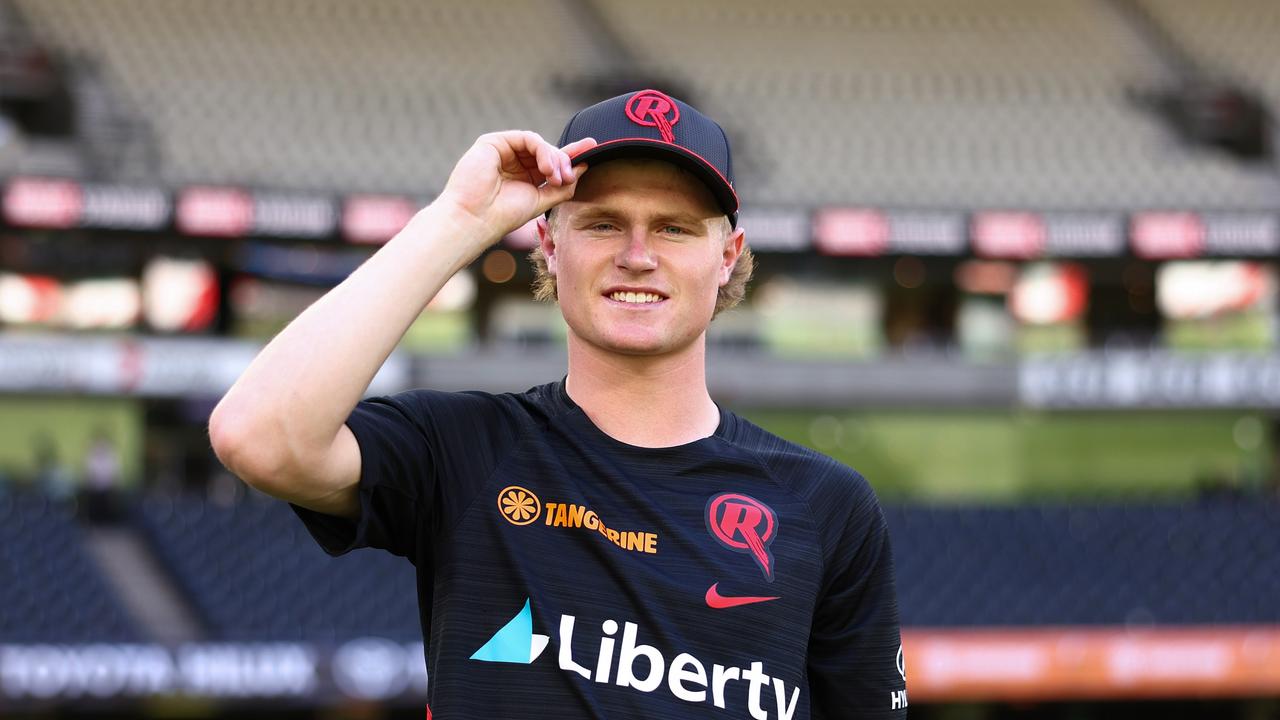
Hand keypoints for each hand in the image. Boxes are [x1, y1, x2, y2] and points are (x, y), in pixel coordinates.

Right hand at [437, 131, 596, 242]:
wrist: (476, 219)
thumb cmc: (503, 215)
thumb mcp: (541, 201)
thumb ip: (562, 186)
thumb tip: (583, 168)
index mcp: (525, 176)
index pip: (552, 161)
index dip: (572, 154)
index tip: (593, 147)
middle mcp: (515, 162)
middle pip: (549, 151)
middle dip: (564, 162)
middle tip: (569, 178)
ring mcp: (504, 151)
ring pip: (540, 144)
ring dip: (555, 158)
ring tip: (556, 177)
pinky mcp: (494, 142)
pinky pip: (528, 138)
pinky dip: (543, 151)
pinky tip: (546, 169)